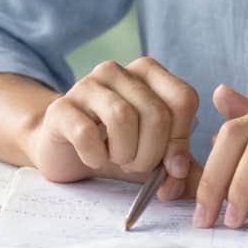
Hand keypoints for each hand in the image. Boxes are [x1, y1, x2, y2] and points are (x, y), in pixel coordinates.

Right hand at [26, 57, 201, 200]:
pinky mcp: (60, 107)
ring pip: (122, 117)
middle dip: (152, 154)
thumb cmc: (118, 149)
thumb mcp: (157, 157)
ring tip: (117, 160)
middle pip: (156, 113)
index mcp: (147, 73)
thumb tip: (188, 177)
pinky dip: (96, 156)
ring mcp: (85, 85)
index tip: (171, 167)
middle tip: (137, 166)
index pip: (183, 99)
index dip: (181, 140)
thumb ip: (183, 167)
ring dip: (125, 154)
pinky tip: (93, 158)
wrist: (67, 152)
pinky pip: (86, 133)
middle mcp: (116, 71)